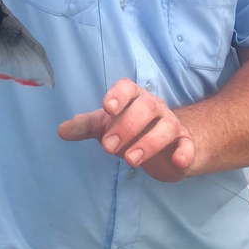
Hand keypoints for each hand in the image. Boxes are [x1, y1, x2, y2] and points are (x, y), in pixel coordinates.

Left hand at [57, 79, 197, 182]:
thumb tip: (61, 131)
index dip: (118, 96)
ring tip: (130, 161)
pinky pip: (188, 145)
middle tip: (108, 147)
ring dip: (148, 143)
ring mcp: (172, 125)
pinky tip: (177, 161)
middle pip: (146, 107)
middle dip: (126, 126)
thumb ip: (86, 127)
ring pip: (166, 127)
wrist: (167, 147)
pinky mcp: (185, 144)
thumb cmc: (131, 130)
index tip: (107, 109)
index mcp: (134, 98)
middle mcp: (154, 107)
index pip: (128, 87)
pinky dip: (185, 152)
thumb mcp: (106, 127)